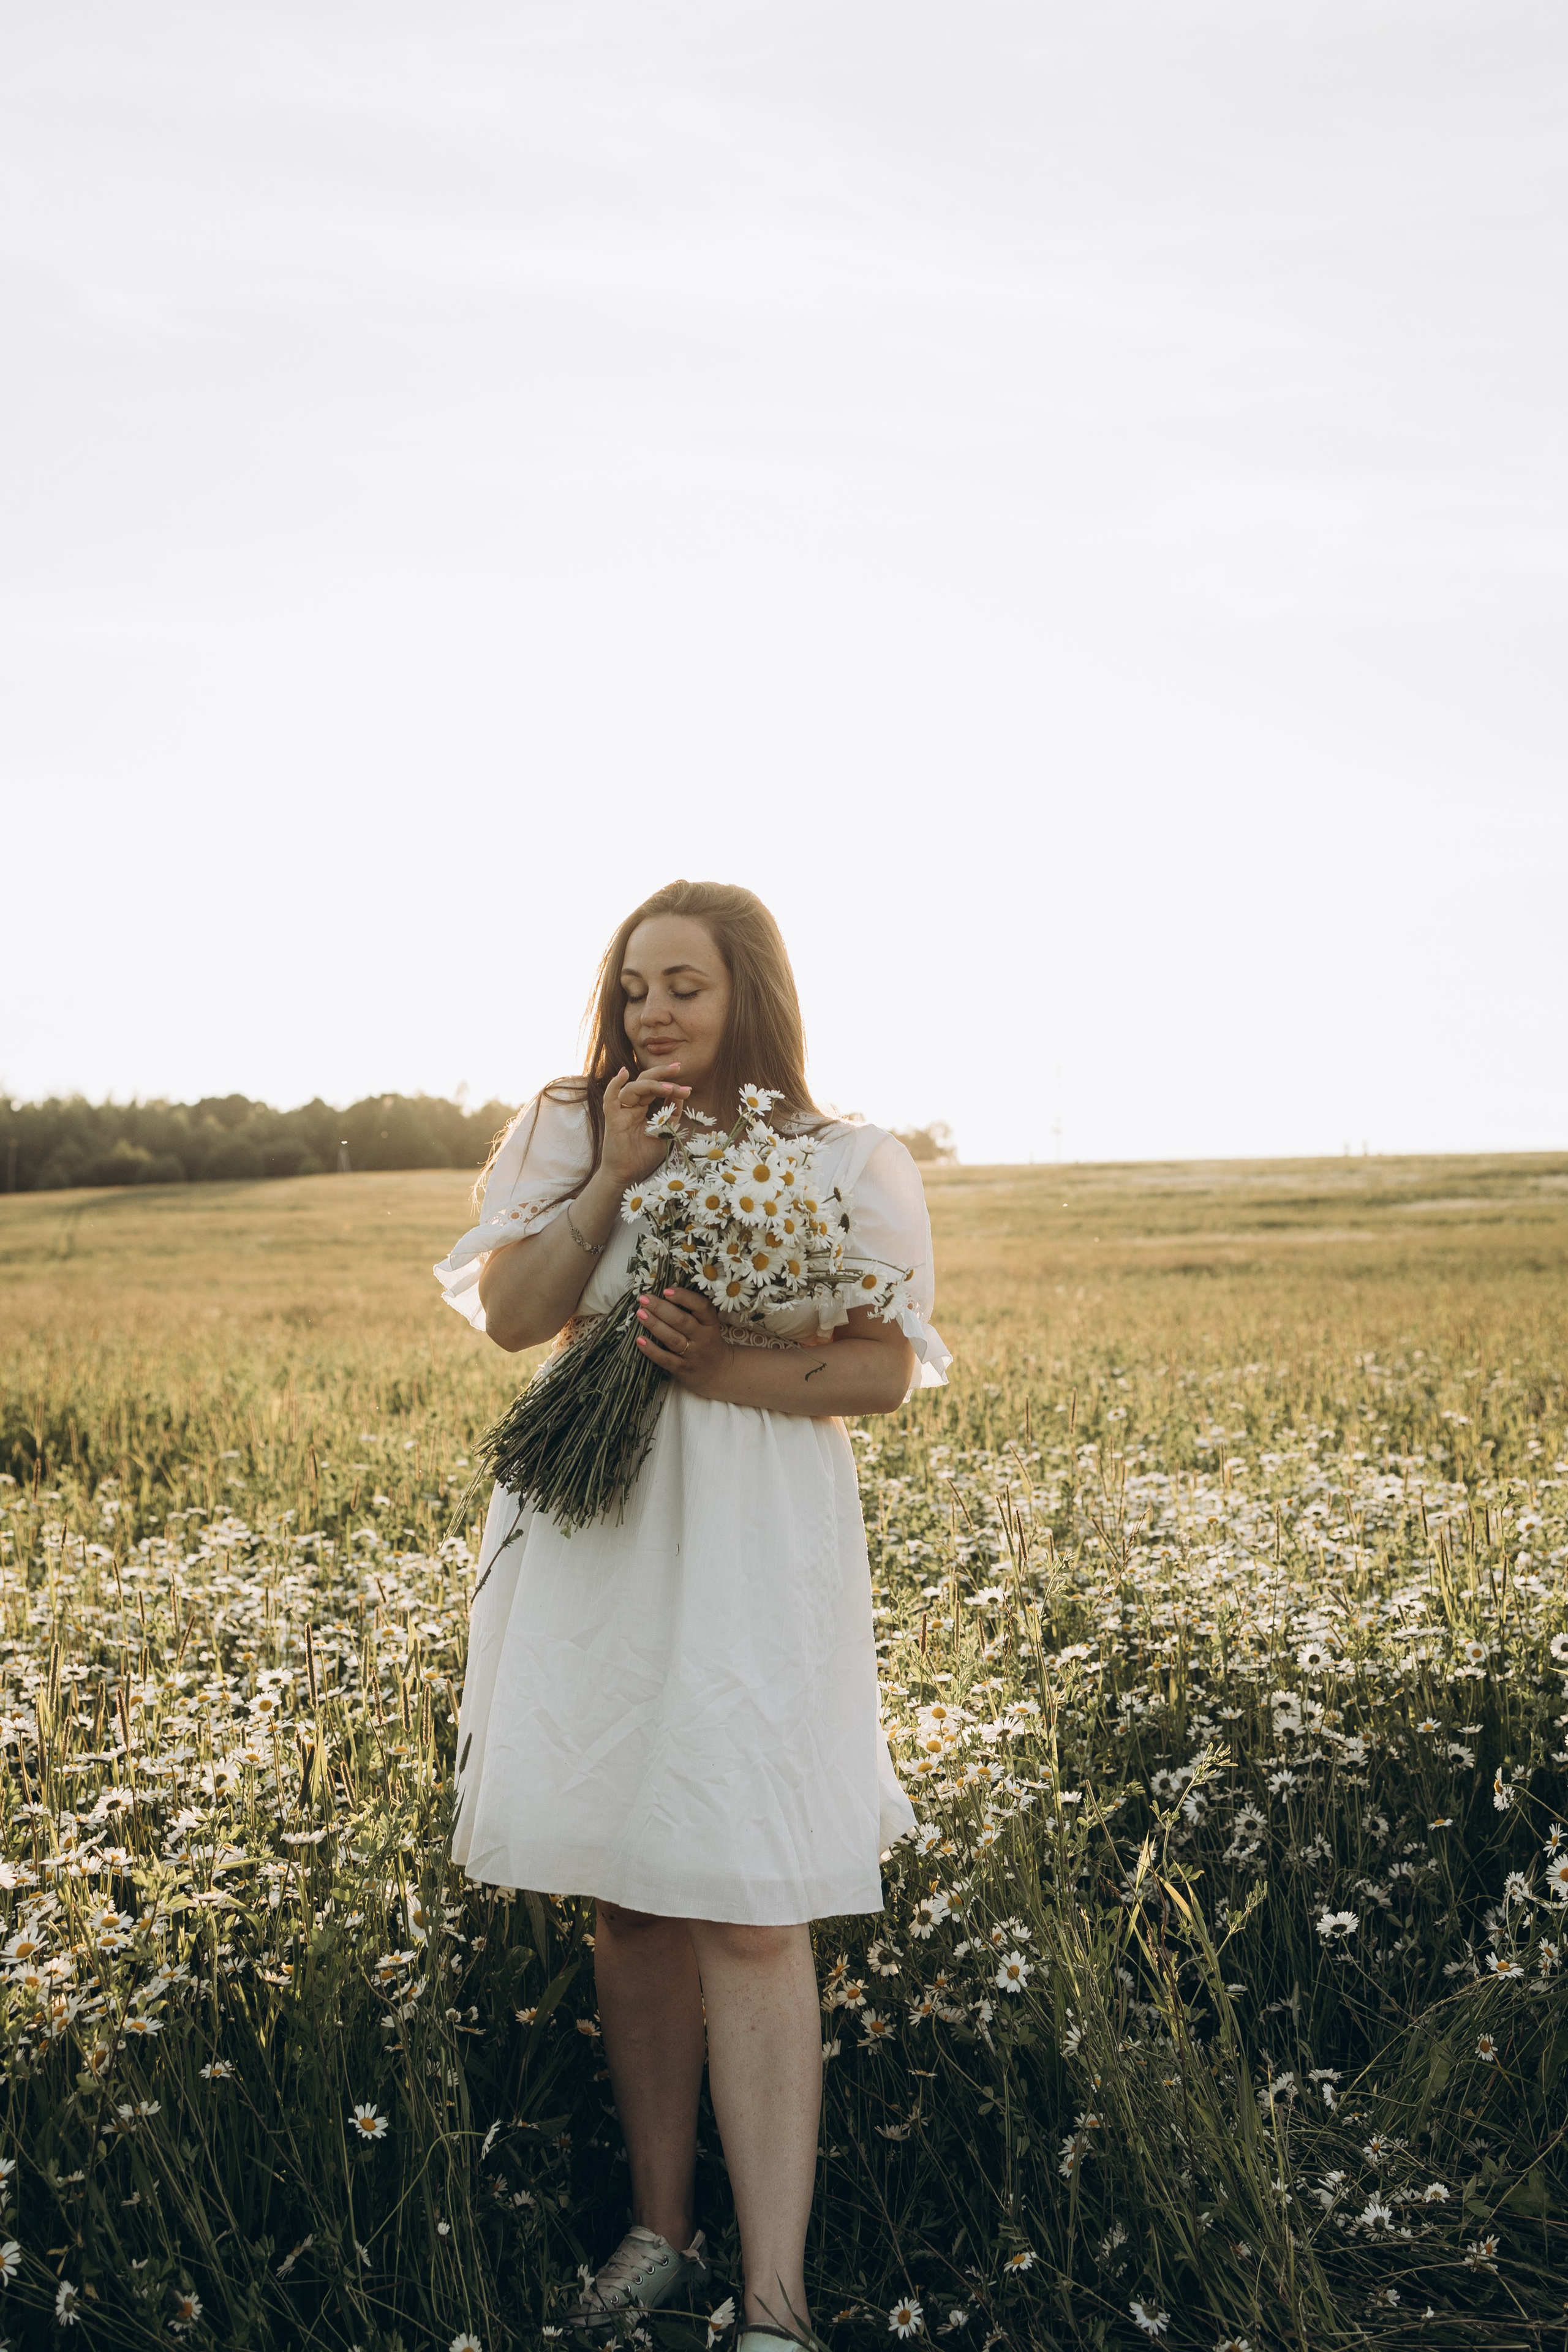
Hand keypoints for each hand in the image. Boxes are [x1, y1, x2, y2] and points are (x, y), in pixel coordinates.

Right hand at [598, 1063, 689, 1189]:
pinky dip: (615, 1085)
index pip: (656, 1089)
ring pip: (633, 1088)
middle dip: (662, 1073)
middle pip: (645, 1082)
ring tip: (669, 1088)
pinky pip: (610, 1098)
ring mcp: (621, 1112)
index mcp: (642, 1108)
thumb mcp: (666, 1132)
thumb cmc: (644, 1157)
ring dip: (652, 1085)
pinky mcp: (612, 1119)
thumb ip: (672, 1113)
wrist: (628, 1176)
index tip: (688, 1089)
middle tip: (679, 1067)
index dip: (672, 1085)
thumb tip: (682, 1093)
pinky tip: (624, 1074)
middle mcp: (631, 1107)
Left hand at [633, 1286, 731, 1398]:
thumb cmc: (707, 1342)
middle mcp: (703, 1338)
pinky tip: (639, 1340)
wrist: (718, 1373)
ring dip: (654, 1325)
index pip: (702, 1307)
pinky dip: (651, 1350)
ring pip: (672, 1339)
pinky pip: (665, 1359)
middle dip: (661, 1308)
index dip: (684, 1297)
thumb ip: (691, 1312)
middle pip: (682, 1321)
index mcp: (710, 1323)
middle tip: (644, 1299)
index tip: (666, 1290)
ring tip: (640, 1313)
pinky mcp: (682, 1369)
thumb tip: (662, 1295)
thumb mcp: (707, 1325)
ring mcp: (693, 1355)